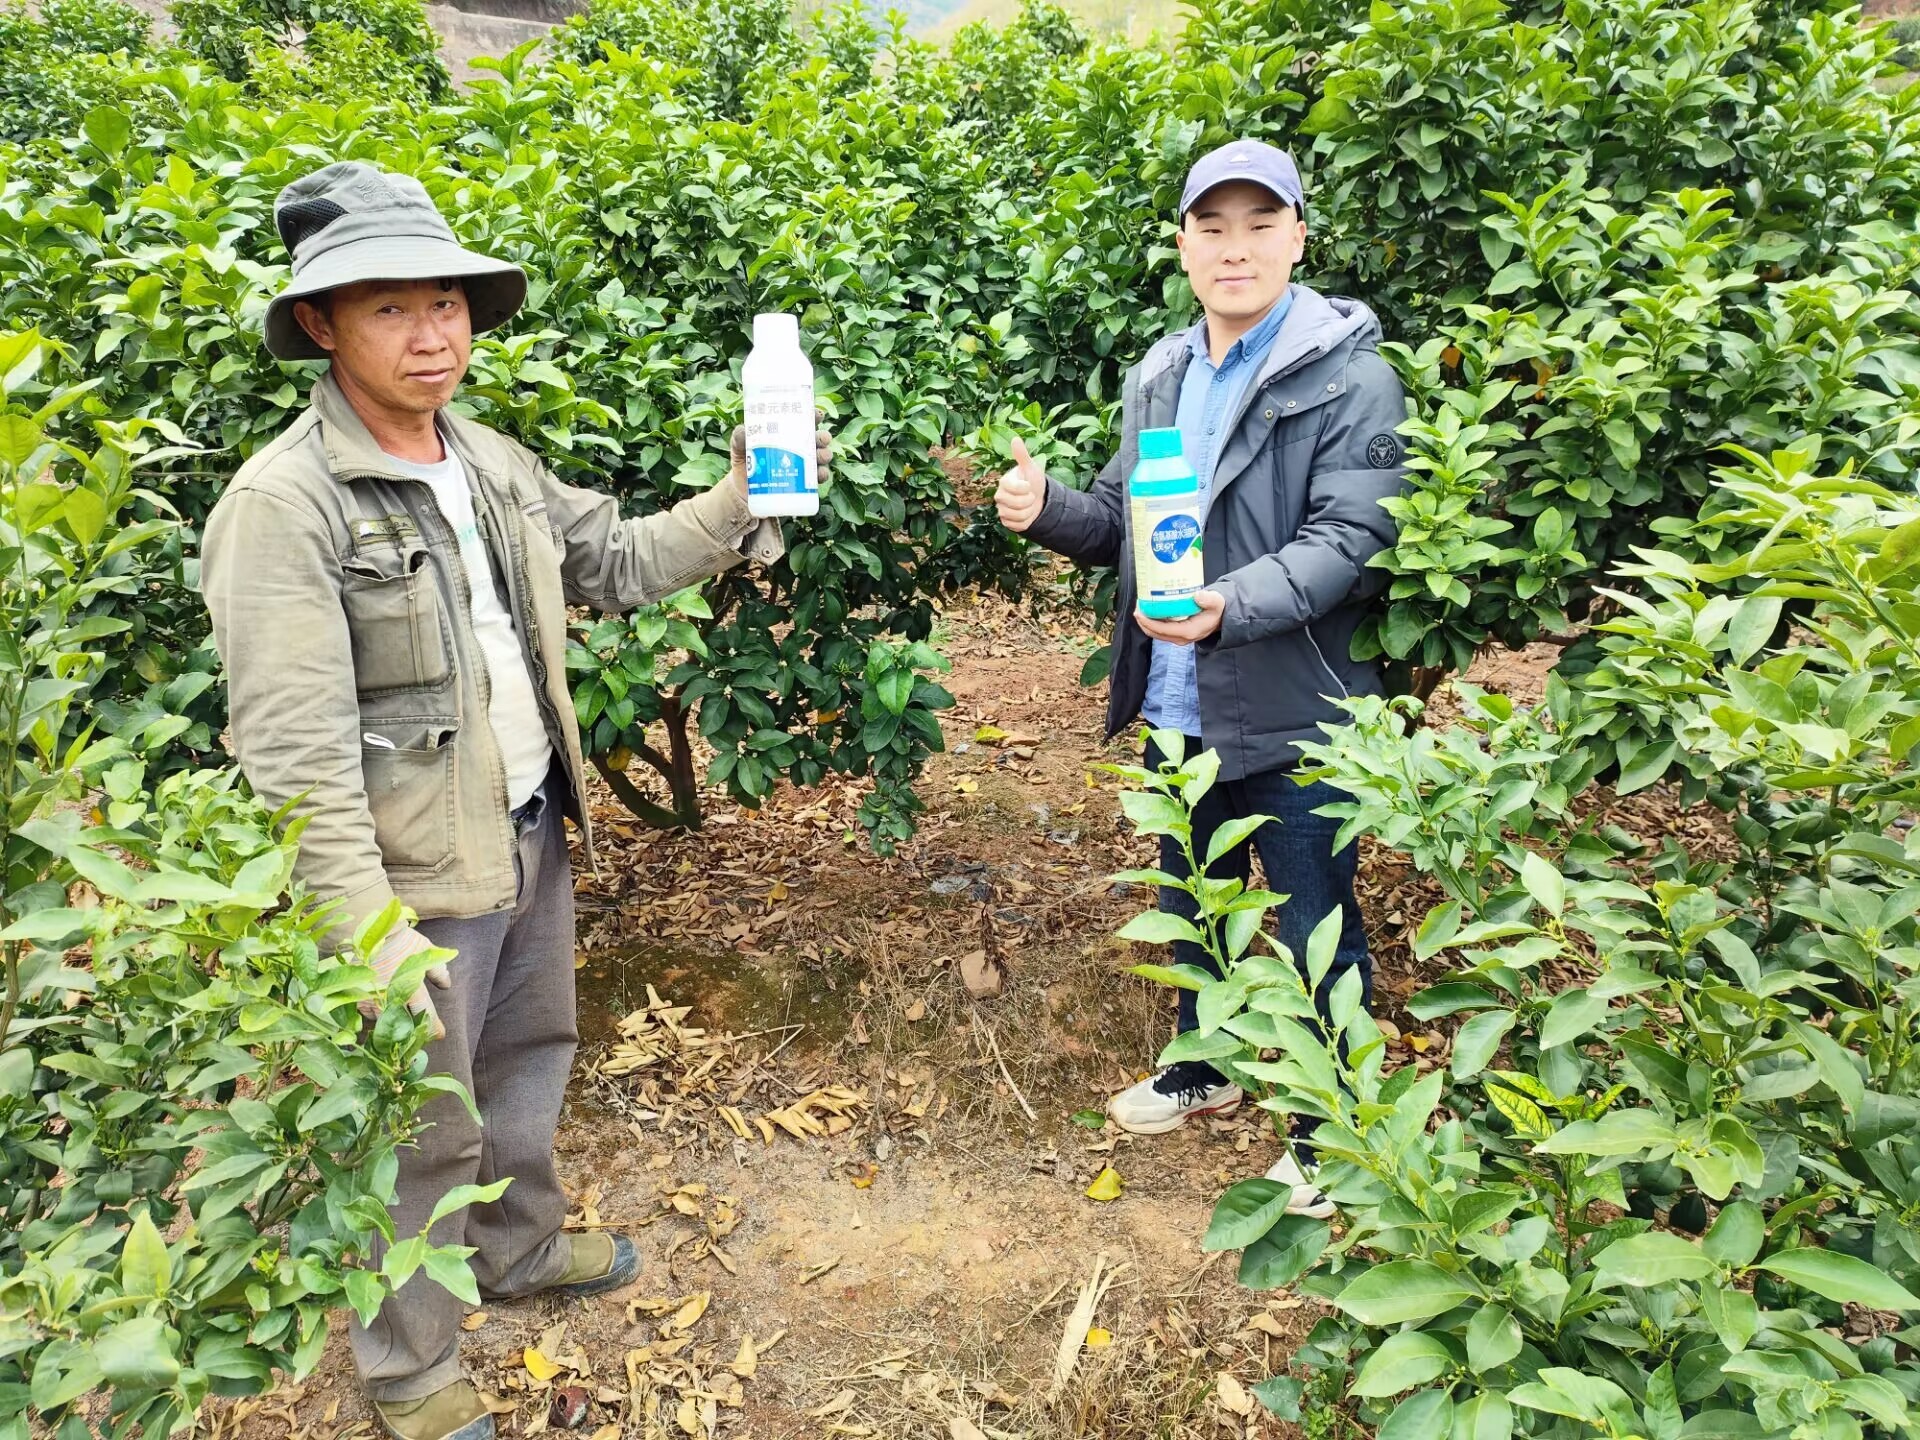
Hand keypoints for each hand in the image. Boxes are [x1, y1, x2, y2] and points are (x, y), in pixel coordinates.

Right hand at [360, 924, 448, 1040]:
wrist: (369, 932)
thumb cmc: (401, 940)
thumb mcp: (425, 952)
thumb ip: (438, 971)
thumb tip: (446, 985)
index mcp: (410, 989)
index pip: (425, 1016)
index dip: (434, 1028)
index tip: (440, 1034)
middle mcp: (391, 999)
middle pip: (405, 1026)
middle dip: (414, 1032)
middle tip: (420, 1032)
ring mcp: (372, 1000)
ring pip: (385, 1023)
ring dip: (394, 1026)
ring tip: (401, 1026)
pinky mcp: (358, 999)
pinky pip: (369, 1016)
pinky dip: (378, 1017)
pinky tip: (383, 1014)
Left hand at [729, 410, 832, 499]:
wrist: (743, 493)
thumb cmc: (744, 463)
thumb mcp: (739, 448)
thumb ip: (739, 438)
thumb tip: (743, 431)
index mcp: (787, 434)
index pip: (804, 421)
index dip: (814, 416)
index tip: (817, 415)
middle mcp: (799, 447)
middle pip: (817, 438)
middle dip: (823, 437)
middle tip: (820, 439)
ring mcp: (803, 466)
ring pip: (821, 456)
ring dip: (825, 455)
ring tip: (822, 457)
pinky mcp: (803, 484)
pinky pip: (818, 478)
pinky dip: (822, 475)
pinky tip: (821, 475)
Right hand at [994, 437, 1046, 531]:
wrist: (1038, 499)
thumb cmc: (1033, 481)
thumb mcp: (1031, 467)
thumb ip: (1022, 455)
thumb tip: (1015, 439)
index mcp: (1004, 482)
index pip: (1015, 488)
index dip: (1026, 488)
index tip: (1029, 485)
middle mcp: (999, 496)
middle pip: (1017, 504)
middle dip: (1029, 501)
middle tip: (1030, 496)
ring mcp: (1001, 510)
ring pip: (1018, 515)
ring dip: (1029, 511)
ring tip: (1029, 505)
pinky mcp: (1006, 522)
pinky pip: (1017, 525)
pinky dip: (1026, 521)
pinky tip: (1026, 514)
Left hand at [1135, 590, 1224, 644]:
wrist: (1221, 616)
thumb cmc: (1217, 608)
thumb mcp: (1217, 602)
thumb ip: (1209, 599)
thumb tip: (1197, 596)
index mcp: (1189, 631)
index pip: (1163, 630)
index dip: (1148, 622)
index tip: (1139, 611)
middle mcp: (1181, 637)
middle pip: (1155, 632)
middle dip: (1143, 621)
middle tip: (1138, 605)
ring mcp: (1177, 637)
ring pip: (1155, 632)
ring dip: (1145, 621)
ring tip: (1140, 606)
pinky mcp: (1176, 633)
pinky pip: (1159, 630)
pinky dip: (1151, 621)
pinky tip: (1148, 609)